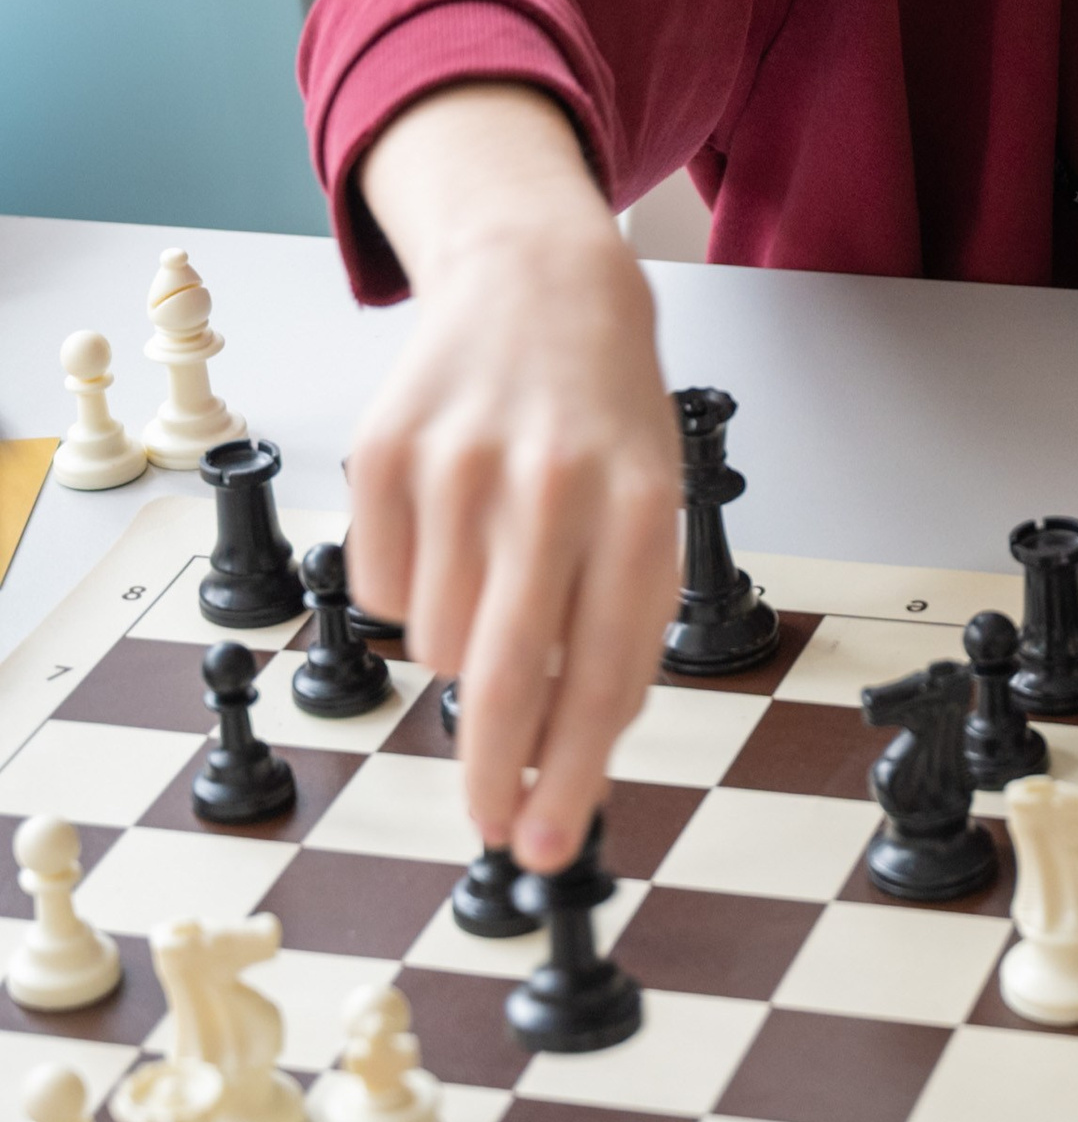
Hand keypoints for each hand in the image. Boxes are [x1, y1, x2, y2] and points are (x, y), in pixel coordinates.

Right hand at [348, 85, 682, 872]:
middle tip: (494, 827)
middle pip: (504, 677)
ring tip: (495, 573)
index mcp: (639, 504)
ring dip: (460, 647)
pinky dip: (410, 588)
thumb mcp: (653, 499)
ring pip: (435, 642)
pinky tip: (448, 526)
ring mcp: (461, 463)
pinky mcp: (386, 448)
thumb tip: (574, 756)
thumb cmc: (604, 409)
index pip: (601, 674)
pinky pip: (380, 587)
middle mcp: (550, 484)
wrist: (539, 278)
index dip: (570, 777)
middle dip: (496, 776)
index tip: (547, 844)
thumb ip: (623, 619)